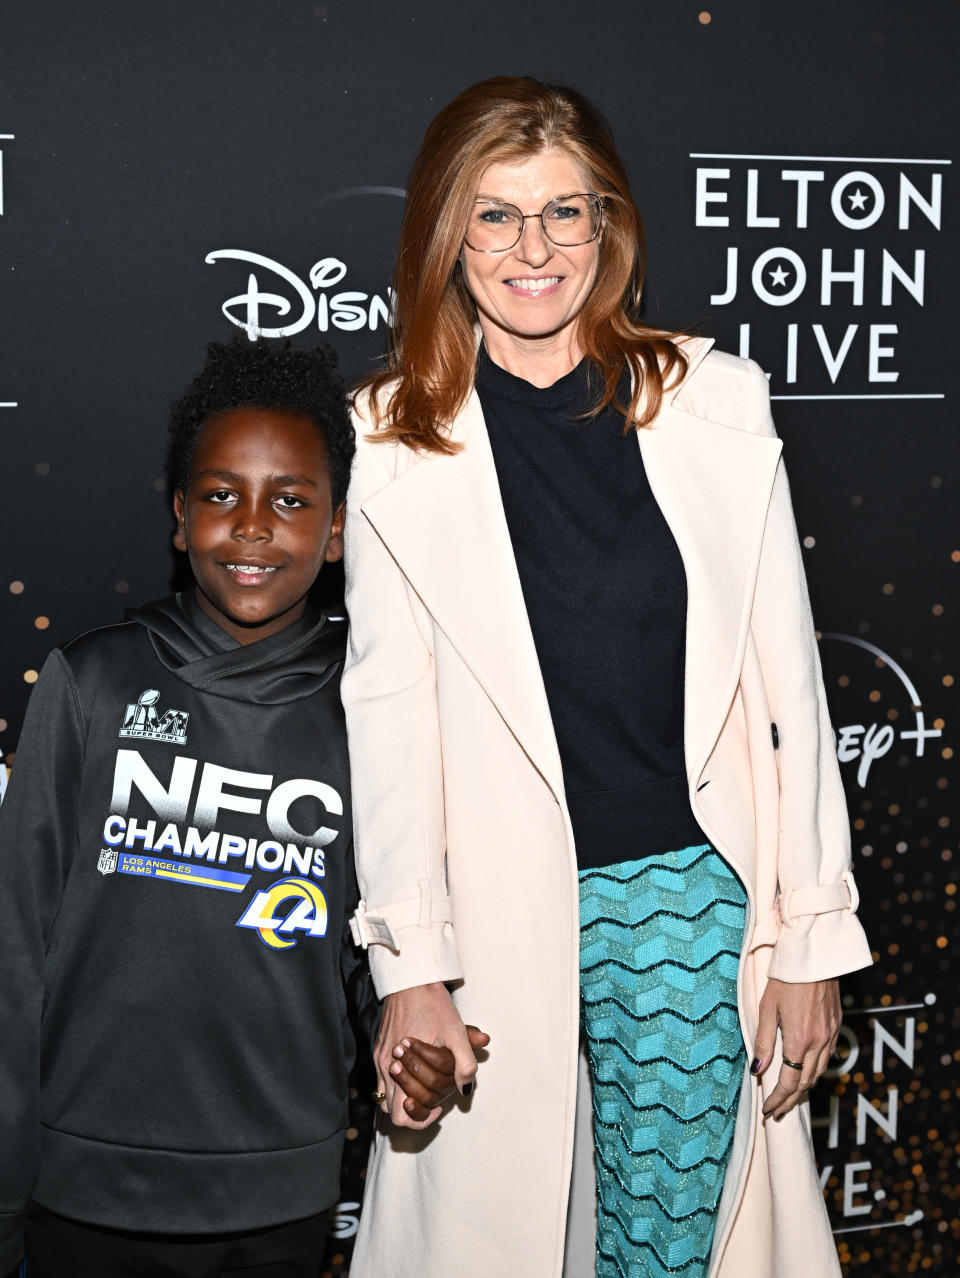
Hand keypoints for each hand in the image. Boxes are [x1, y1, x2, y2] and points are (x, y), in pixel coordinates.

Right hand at [373, 982, 485, 1128]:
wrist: (410, 979)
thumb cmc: (433, 1004)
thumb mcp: (456, 1031)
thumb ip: (464, 1063)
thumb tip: (465, 1089)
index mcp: (398, 1067)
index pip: (399, 1115)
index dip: (421, 1118)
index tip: (438, 1106)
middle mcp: (383, 1067)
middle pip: (391, 1111)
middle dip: (415, 1109)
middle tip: (435, 1099)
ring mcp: (378, 1058)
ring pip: (385, 1097)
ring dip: (405, 1097)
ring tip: (427, 1086)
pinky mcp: (378, 1049)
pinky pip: (383, 1080)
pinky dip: (398, 1084)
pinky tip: (416, 1073)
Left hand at [753, 976, 840, 1119]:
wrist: (814, 956)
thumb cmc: (785, 978)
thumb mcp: (767, 1008)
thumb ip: (763, 1041)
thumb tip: (757, 1070)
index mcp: (799, 1040)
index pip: (789, 1083)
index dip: (777, 1100)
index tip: (767, 1110)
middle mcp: (819, 1042)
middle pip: (805, 1083)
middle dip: (790, 1100)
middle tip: (776, 1111)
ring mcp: (831, 1034)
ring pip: (819, 1072)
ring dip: (804, 1088)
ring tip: (789, 1097)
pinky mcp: (836, 1025)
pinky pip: (827, 1057)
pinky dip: (815, 1070)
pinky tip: (806, 1071)